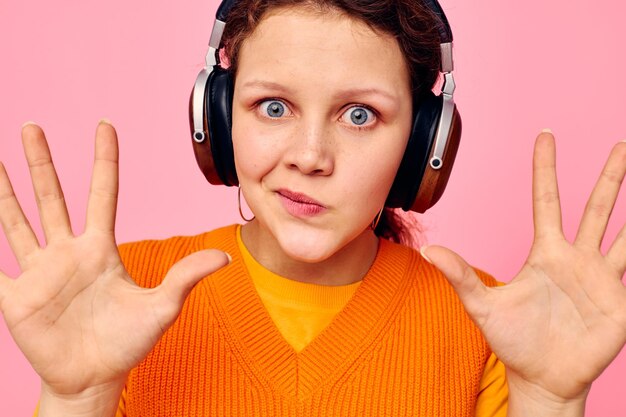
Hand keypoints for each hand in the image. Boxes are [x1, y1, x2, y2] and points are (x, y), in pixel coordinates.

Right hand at [0, 122, 229, 396]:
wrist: (94, 378)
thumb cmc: (127, 343)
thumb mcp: (161, 307)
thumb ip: (187, 277)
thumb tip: (227, 257)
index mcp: (101, 250)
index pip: (103, 194)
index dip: (104, 161)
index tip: (105, 127)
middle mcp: (68, 253)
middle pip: (53, 197)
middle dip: (42, 162)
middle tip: (32, 126)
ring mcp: (40, 272)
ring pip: (18, 221)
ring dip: (4, 191)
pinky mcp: (17, 296)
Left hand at [422, 132, 625, 403]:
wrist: (541, 378)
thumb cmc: (513, 341)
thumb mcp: (482, 306)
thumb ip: (460, 276)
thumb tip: (428, 250)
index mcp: (546, 253)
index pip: (547, 200)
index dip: (545, 168)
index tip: (545, 136)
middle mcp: (577, 258)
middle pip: (596, 207)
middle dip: (611, 176)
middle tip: (622, 145)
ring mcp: (602, 278)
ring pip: (625, 232)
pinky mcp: (620, 301)